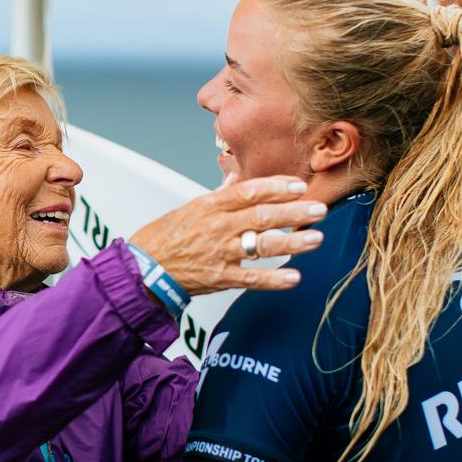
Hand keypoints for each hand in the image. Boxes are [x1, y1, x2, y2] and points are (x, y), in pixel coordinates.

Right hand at [129, 175, 325, 295]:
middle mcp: (217, 227)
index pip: (249, 191)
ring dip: (292, 242)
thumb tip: (238, 182)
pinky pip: (251, 278)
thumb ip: (219, 197)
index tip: (299, 185)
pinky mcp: (219, 278)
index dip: (276, 188)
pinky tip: (294, 277)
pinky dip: (273, 279)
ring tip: (316, 239)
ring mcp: (219, 253)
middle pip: (262, 216)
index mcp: (210, 206)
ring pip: (262, 245)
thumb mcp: (190, 209)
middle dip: (294, 212)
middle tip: (320, 209)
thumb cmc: (164, 237)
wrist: (142, 267)